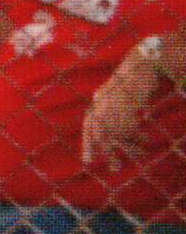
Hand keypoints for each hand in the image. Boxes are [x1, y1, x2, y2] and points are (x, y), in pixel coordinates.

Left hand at [82, 49, 167, 166]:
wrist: (143, 65)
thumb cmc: (131, 77)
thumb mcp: (115, 91)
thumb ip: (105, 100)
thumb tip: (99, 104)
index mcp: (97, 103)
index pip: (88, 127)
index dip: (88, 144)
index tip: (89, 160)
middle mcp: (102, 108)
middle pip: (99, 136)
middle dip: (105, 152)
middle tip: (110, 169)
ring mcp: (114, 110)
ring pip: (116, 137)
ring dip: (126, 150)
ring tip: (132, 161)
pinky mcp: (128, 111)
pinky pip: (131, 132)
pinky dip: (138, 139)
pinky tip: (146, 144)